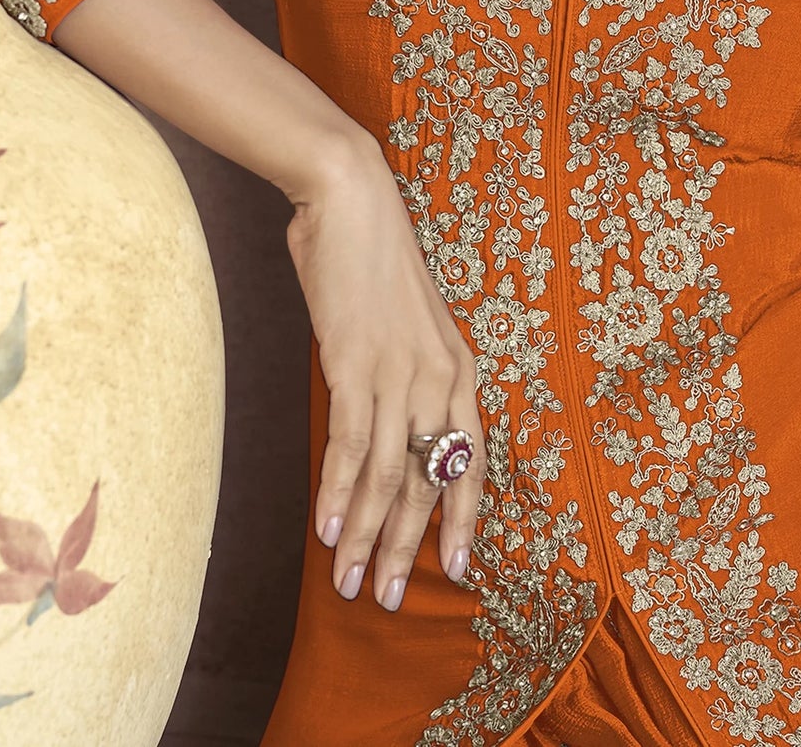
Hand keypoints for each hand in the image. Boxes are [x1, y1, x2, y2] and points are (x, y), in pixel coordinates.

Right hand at [283, 131, 483, 609]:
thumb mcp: (403, 324)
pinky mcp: (356, 364)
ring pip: (392, 474)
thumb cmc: (372, 260)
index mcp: (459, 367)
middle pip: (432, 479)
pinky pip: (353, 444)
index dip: (465, 516)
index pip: (472, 458)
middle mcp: (440, 376)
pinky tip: (329, 529)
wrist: (352, 200)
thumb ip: (401, 376)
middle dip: (411, 546)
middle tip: (388, 599)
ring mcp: (400, 371)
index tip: (460, 570)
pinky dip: (341, 492)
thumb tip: (379, 428)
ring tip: (351, 583)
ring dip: (370, 535)